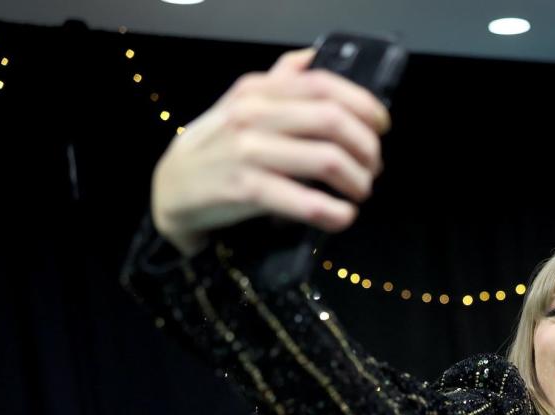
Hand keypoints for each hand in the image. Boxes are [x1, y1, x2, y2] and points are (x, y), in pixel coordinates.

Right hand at [150, 48, 391, 255]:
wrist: (172, 187)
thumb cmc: (219, 146)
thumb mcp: (243, 104)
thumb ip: (279, 81)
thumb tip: (311, 57)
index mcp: (259, 90)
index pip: (324, 85)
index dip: (365, 105)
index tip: (381, 126)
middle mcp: (253, 115)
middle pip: (333, 121)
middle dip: (367, 148)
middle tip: (373, 167)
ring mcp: (249, 152)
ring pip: (327, 160)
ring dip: (358, 181)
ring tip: (359, 192)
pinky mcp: (246, 191)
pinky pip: (307, 202)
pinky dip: (335, 213)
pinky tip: (342, 216)